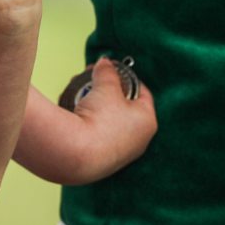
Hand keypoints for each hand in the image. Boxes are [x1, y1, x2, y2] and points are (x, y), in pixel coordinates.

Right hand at [67, 58, 157, 178]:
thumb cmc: (100, 119)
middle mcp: (139, 140)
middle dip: (106, 92)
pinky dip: (89, 123)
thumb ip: (107, 72)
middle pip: (124, 107)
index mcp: (148, 121)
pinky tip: (76, 115)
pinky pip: (99, 135)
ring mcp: (122, 152)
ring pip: (110, 121)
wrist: (78, 153)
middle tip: (93, 81)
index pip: (143, 93)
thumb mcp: (105, 86)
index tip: (114, 71)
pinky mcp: (104, 161)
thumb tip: (104, 63)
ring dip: (96, 107)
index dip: (127, 78)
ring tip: (80, 96)